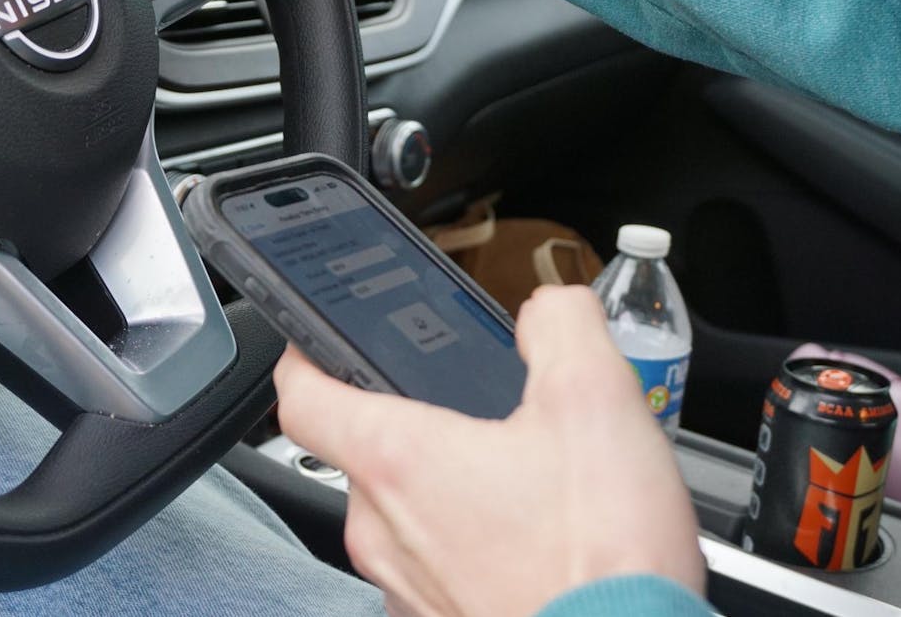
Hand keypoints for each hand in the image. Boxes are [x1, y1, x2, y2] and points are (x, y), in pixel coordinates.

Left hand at [273, 285, 705, 616]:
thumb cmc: (600, 558)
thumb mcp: (596, 402)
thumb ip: (561, 328)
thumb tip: (550, 311)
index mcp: (398, 461)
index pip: (301, 396)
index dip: (305, 354)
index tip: (318, 338)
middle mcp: (384, 531)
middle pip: (365, 453)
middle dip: (417, 422)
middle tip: (475, 406)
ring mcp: (407, 589)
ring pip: (404, 516)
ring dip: (449, 488)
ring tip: (523, 476)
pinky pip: (437, 569)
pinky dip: (470, 545)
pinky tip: (534, 540)